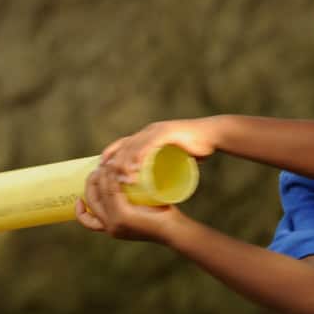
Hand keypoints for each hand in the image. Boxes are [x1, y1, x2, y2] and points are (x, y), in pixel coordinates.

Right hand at [74, 164, 181, 242]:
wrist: (173, 230)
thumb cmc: (160, 218)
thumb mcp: (140, 212)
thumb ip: (128, 204)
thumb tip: (123, 184)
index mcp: (111, 228)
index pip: (87, 220)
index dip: (80, 208)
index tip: (81, 194)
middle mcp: (110, 227)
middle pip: (91, 202)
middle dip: (90, 183)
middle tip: (98, 169)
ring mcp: (116, 222)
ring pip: (101, 194)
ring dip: (102, 177)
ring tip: (108, 165)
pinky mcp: (124, 216)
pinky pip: (112, 193)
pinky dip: (111, 179)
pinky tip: (115, 170)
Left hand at [100, 117, 221, 184]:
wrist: (213, 136)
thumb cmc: (196, 147)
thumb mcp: (174, 155)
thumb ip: (165, 164)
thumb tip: (158, 181)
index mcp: (147, 135)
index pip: (121, 144)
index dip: (109, 157)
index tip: (100, 174)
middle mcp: (149, 131)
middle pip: (123, 146)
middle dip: (112, 164)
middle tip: (106, 183)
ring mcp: (157, 131)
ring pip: (133, 147)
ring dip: (123, 165)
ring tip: (119, 182)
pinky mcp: (167, 133)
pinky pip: (148, 146)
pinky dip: (139, 158)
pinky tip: (133, 170)